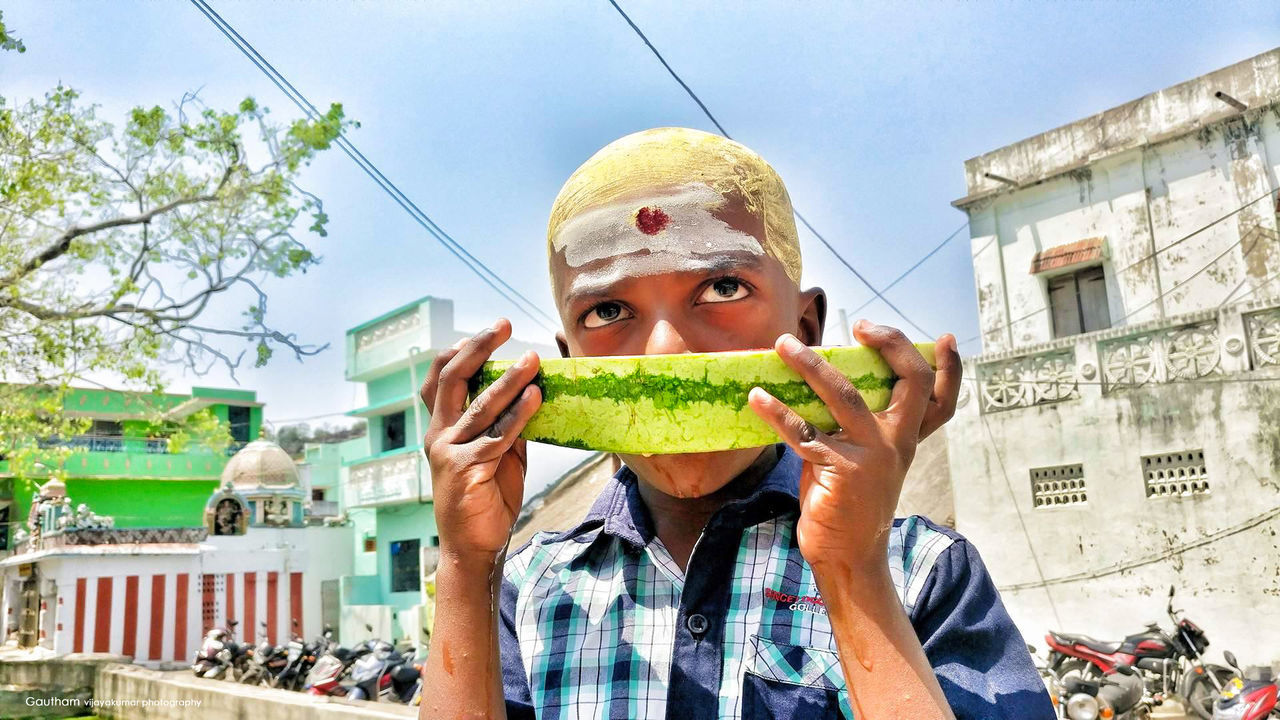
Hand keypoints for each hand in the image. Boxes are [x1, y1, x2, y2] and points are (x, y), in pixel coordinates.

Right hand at [420, 318, 541, 563]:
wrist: (475, 546)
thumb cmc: (486, 499)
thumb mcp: (497, 454)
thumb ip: (504, 425)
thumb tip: (529, 394)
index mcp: (442, 428)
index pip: (440, 379)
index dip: (460, 351)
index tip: (489, 333)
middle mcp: (439, 435)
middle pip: (452, 379)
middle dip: (478, 347)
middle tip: (503, 325)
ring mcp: (449, 451)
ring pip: (479, 405)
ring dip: (509, 379)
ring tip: (534, 360)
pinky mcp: (466, 469)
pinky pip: (497, 435)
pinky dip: (519, 414)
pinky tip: (536, 398)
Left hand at [747, 322, 960, 569]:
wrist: (847, 558)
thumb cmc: (847, 503)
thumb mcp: (863, 460)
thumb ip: (854, 425)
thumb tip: (821, 381)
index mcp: (906, 439)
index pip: (941, 400)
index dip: (951, 368)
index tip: (946, 339)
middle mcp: (897, 443)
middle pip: (912, 382)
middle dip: (892, 344)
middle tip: (861, 326)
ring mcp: (872, 456)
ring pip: (844, 394)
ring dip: (810, 365)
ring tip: (783, 344)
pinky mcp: (840, 470)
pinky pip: (803, 431)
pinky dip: (776, 411)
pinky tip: (757, 397)